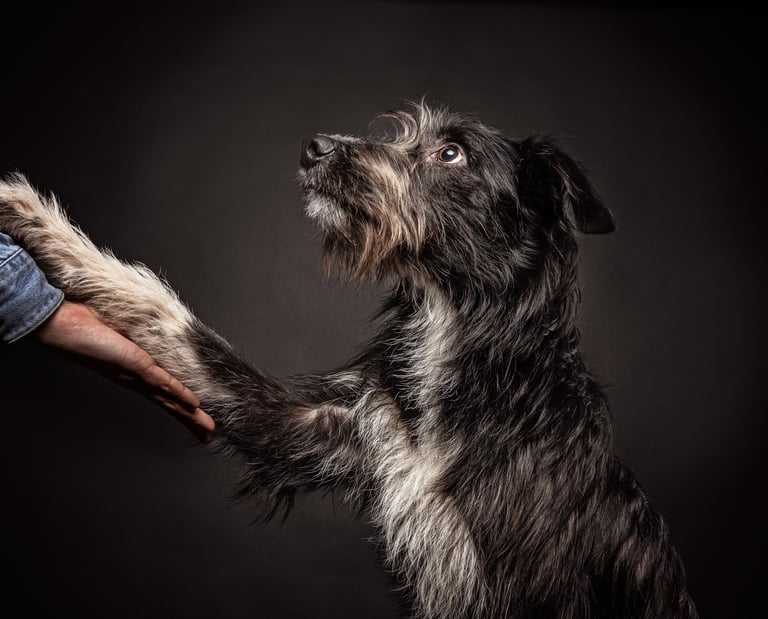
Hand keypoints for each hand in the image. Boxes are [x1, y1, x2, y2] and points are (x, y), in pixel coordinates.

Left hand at [36, 300, 214, 441]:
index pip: (161, 394)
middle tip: (208, 435)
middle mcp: (135, 380)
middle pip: (169, 404)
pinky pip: (162, 382)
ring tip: (206, 427)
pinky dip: (179, 394)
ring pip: (169, 399)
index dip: (179, 407)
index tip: (195, 417)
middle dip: (189, 420)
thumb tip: (145, 334)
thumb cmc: (84, 326)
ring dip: (189, 414)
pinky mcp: (135, 366)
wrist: (62, 326)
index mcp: (132, 374)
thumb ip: (132, 339)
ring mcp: (136, 374)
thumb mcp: (118, 333)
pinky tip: (193, 404)